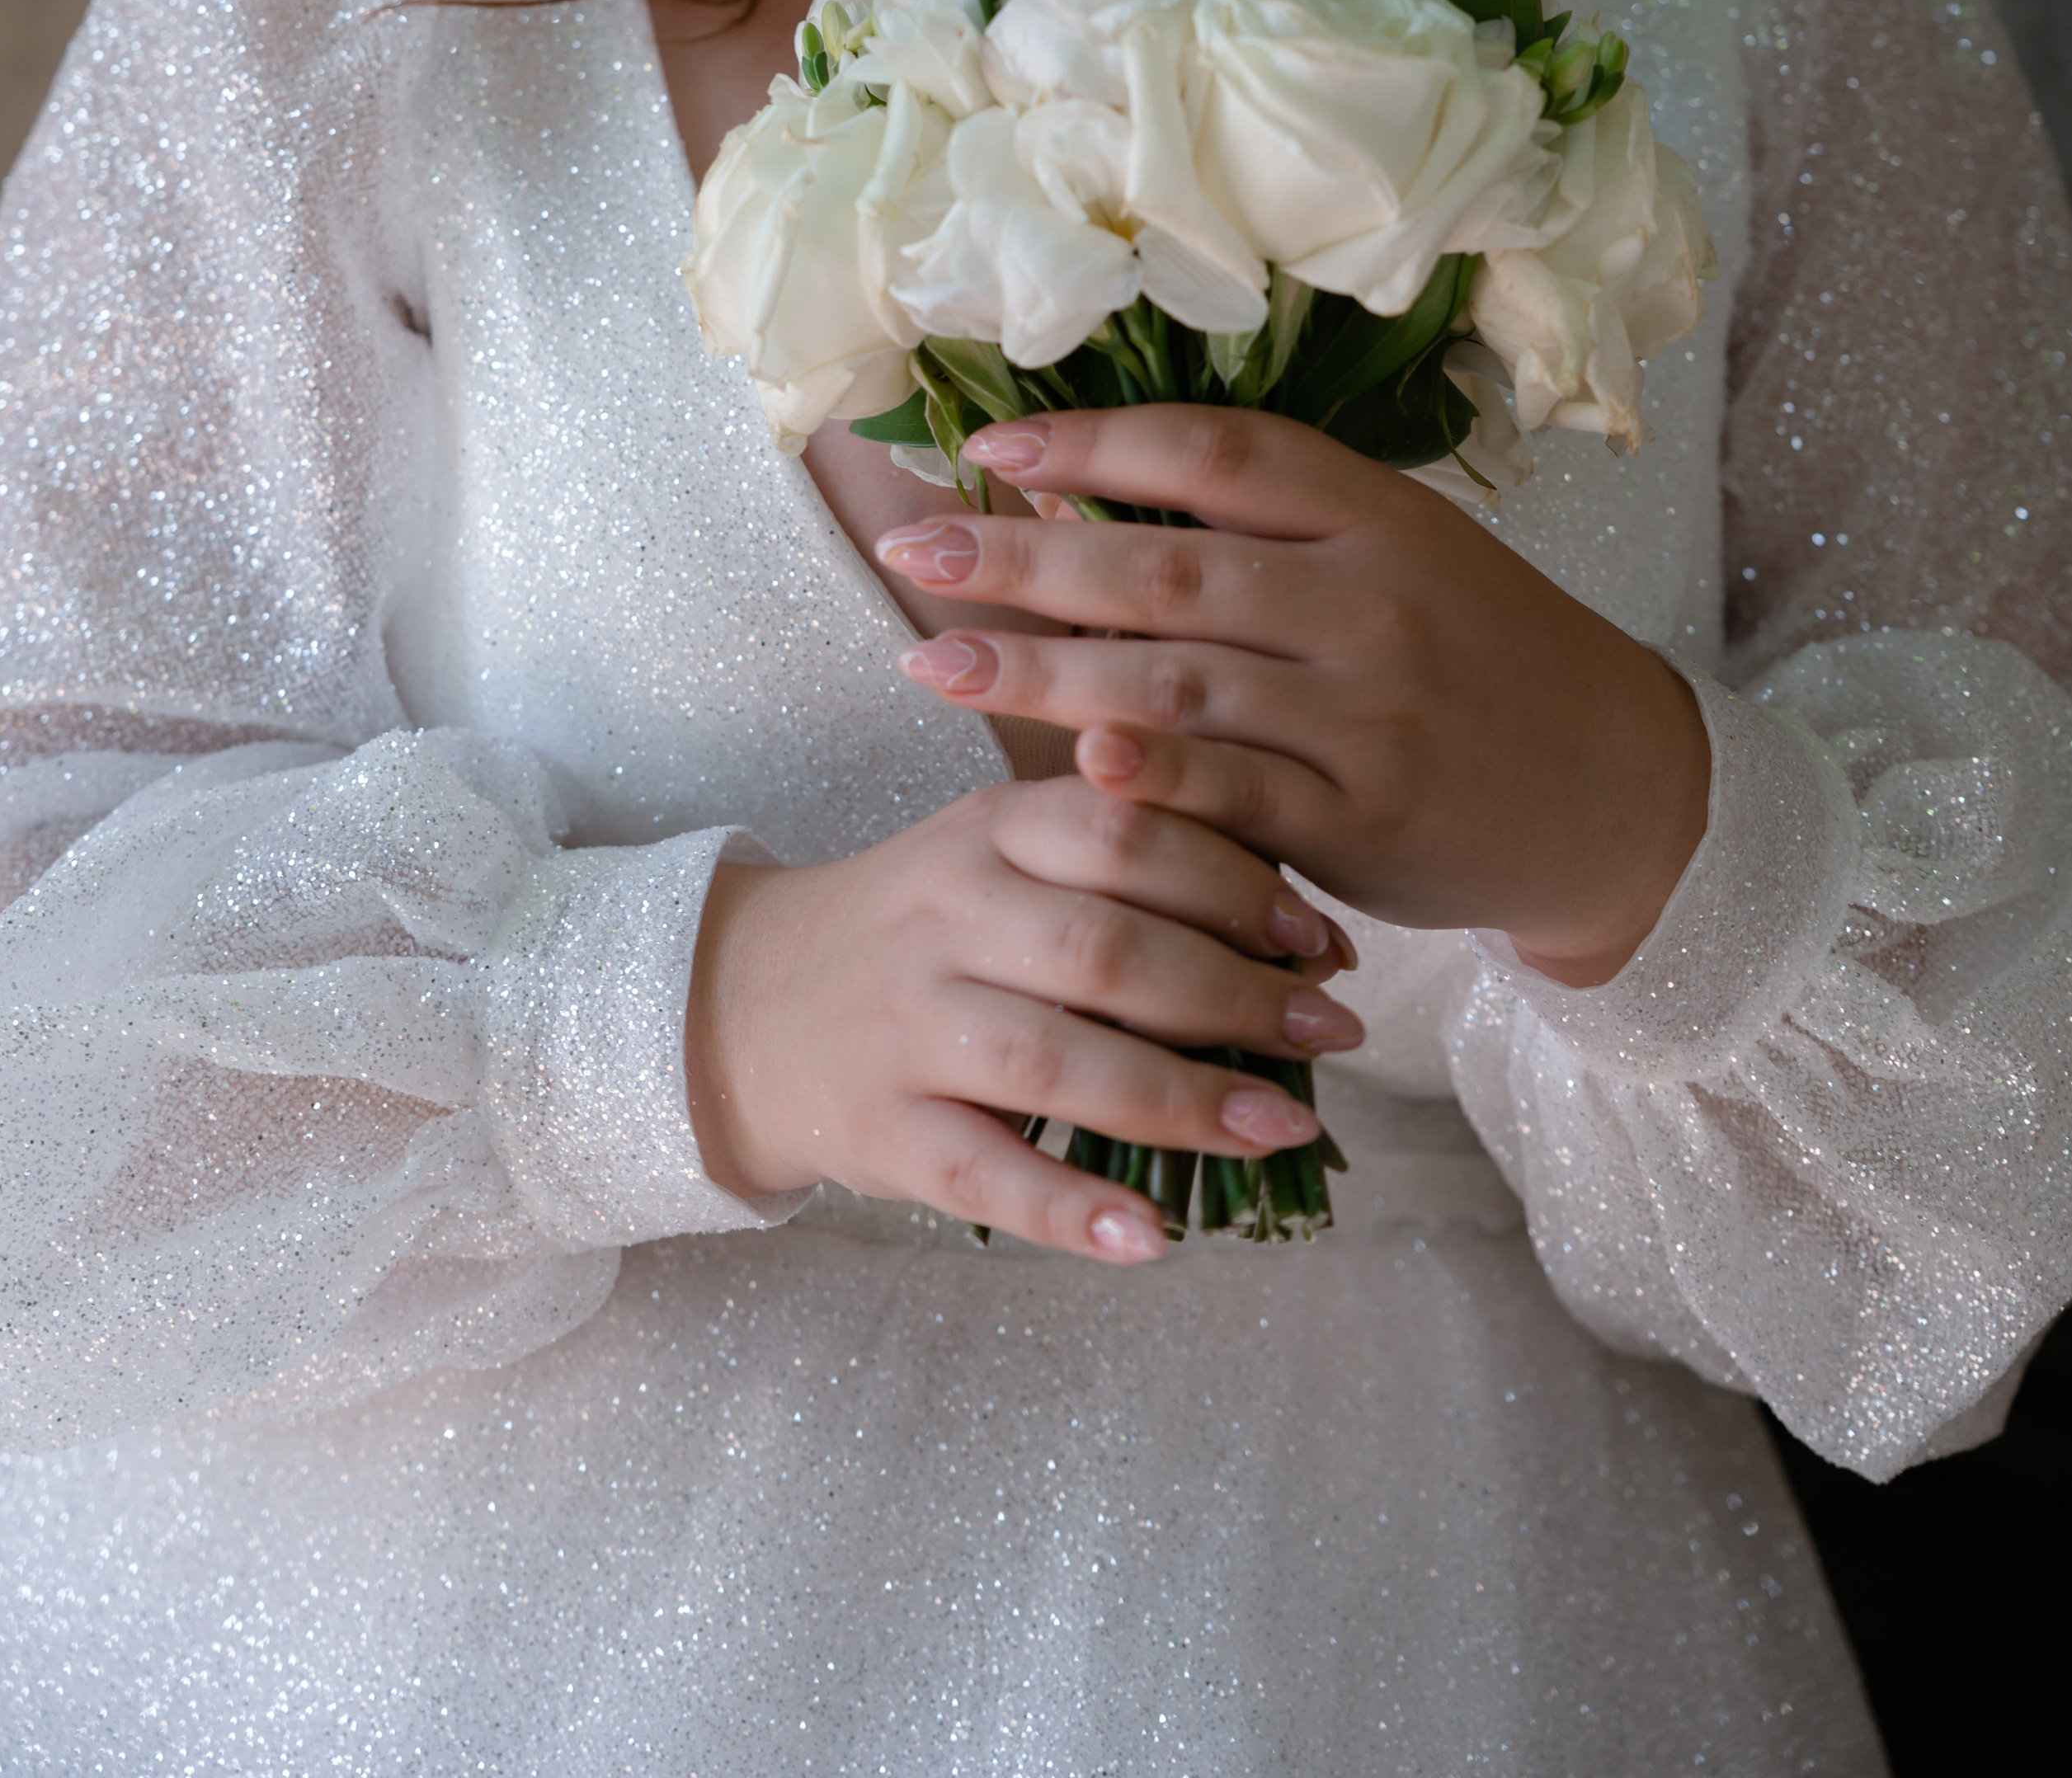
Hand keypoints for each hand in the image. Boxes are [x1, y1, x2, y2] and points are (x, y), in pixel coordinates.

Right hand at [685, 776, 1360, 1262]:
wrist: (740, 1000)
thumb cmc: (921, 926)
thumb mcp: (1002, 856)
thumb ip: (1131, 868)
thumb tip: (1305, 930)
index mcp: (989, 831)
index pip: (1126, 833)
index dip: (1237, 885)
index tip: (1319, 938)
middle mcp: (945, 917)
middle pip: (1106, 949)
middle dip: (1235, 994)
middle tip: (1331, 1032)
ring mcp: (907, 1026)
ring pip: (1055, 1060)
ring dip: (1180, 1099)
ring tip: (1279, 1126)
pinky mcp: (881, 1129)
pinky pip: (985, 1171)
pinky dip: (1071, 1210)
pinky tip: (1155, 1238)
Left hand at [882, 406, 1710, 986]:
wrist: (1613, 786)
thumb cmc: (1475, 652)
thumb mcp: (1398, 552)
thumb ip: (1265, 528)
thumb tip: (1074, 489)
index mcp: (1377, 513)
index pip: (1217, 455)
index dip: (1096, 443)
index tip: (988, 445)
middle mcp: (1372, 600)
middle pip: (1170, 570)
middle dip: (1022, 557)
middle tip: (910, 545)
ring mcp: (1369, 714)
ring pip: (1181, 683)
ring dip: (1041, 669)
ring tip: (931, 657)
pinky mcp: (1367, 819)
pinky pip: (1240, 797)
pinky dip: (1152, 778)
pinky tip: (1067, 761)